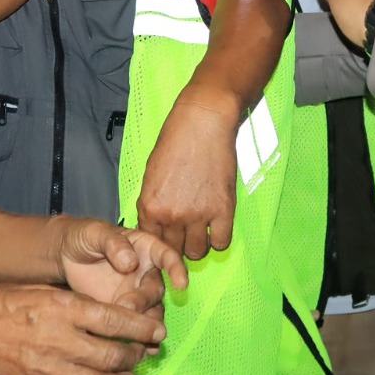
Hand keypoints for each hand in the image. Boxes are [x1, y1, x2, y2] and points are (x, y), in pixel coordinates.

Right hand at [0, 284, 163, 374]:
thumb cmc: (1, 303)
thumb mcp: (41, 288)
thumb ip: (75, 302)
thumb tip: (110, 312)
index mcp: (60, 308)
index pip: (113, 320)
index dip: (141, 327)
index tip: (157, 330)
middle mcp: (57, 339)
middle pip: (110, 355)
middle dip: (134, 357)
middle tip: (143, 354)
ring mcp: (47, 369)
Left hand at [59, 221, 187, 352]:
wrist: (66, 256)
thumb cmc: (84, 237)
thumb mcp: (96, 233)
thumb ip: (113, 243)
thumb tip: (131, 262)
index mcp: (146, 248)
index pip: (167, 256)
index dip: (177, 269)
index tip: (181, 283)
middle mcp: (147, 273)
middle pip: (155, 290)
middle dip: (144, 301)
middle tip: (125, 307)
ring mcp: (137, 295)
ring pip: (151, 313)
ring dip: (145, 324)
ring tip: (133, 334)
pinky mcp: (124, 313)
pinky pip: (137, 327)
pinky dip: (141, 339)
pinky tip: (140, 349)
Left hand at [136, 86, 240, 261]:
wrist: (202, 122)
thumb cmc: (175, 141)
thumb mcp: (151, 174)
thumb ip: (152, 203)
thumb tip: (155, 225)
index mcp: (150, 206)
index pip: (151, 241)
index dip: (159, 241)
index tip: (167, 238)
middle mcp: (172, 215)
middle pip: (173, 251)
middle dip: (177, 246)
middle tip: (184, 235)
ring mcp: (198, 215)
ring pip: (196, 252)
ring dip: (198, 245)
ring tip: (201, 231)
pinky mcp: (223, 210)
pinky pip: (221, 243)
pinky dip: (218, 239)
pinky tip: (216, 226)